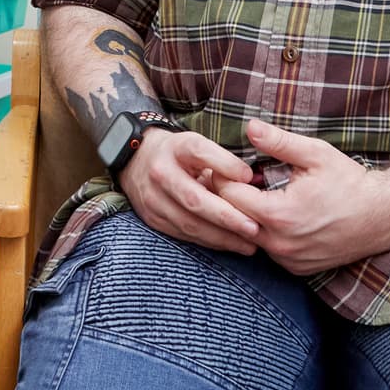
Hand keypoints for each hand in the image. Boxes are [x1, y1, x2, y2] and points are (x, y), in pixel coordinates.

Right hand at [118, 127, 260, 254]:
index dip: (224, 164)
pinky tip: (230, 244)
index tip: (248, 175)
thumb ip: (220, 160)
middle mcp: (161, 172)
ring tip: (249, 244)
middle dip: (226, 216)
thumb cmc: (177, 153)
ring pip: (190, 223)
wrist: (135, 160)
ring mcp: (154, 198)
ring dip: (222, 237)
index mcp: (175, 148)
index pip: (199, 152)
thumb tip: (251, 180)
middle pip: (194, 198)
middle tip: (254, 228)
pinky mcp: (152, 218)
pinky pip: (184, 234)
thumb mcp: (195, 145)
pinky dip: (209, 241)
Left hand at [214, 119, 389, 274]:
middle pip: (233, 219)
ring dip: (247, 217)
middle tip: (240, 178)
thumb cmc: (350, 182)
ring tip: (257, 194)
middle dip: (231, 197)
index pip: (228, 196)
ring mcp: (289, 260)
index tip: (232, 165)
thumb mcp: (315, 154)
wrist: (384, 215)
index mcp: (279, 215)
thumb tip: (249, 126)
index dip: (225, 177)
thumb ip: (278, 141)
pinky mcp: (297, 268)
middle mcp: (280, 244)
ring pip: (249, 237)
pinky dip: (266, 233)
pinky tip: (276, 215)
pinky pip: (268, 250)